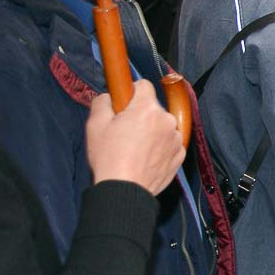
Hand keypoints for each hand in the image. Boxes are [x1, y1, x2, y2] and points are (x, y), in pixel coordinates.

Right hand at [87, 79, 184, 194]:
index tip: (124, 103)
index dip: (131, 92)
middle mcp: (167, 119)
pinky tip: (145, 158)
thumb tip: (109, 97)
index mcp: (147, 108)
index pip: (144, 85)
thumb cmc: (109, 157)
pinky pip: (169, 143)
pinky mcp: (180, 155)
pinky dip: (160, 147)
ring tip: (134, 149)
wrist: (124, 189)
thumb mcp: (95, 125)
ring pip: (162, 126)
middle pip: (153, 108)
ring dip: (152, 132)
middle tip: (124, 132)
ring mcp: (175, 138)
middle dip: (140, 115)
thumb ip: (102, 102)